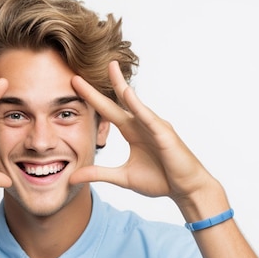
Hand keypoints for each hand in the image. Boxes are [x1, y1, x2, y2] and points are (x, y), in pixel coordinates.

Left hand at [70, 62, 223, 212]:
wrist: (185, 189)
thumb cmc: (160, 179)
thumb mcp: (123, 177)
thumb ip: (98, 174)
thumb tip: (72, 177)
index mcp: (131, 131)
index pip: (107, 111)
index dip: (91, 98)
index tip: (74, 83)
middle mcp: (141, 124)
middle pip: (117, 101)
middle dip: (101, 86)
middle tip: (80, 72)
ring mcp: (154, 126)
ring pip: (135, 103)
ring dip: (122, 86)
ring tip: (110, 68)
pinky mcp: (164, 134)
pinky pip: (149, 117)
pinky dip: (138, 106)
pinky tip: (127, 94)